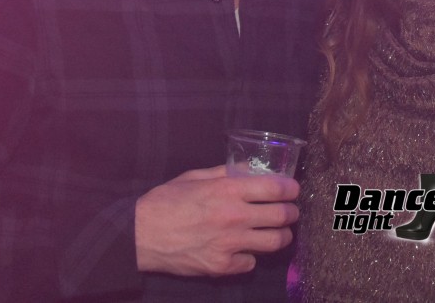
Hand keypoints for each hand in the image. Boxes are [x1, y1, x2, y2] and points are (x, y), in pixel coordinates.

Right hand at [134, 166, 299, 276]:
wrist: (140, 234)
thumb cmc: (166, 201)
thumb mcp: (196, 177)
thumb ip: (226, 172)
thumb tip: (251, 168)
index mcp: (228, 190)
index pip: (276, 189)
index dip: (292, 189)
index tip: (294, 190)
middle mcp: (234, 216)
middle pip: (282, 216)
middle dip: (292, 212)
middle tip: (290, 212)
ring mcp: (230, 244)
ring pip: (275, 242)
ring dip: (281, 236)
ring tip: (278, 232)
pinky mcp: (221, 266)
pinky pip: (251, 263)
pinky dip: (250, 256)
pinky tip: (244, 250)